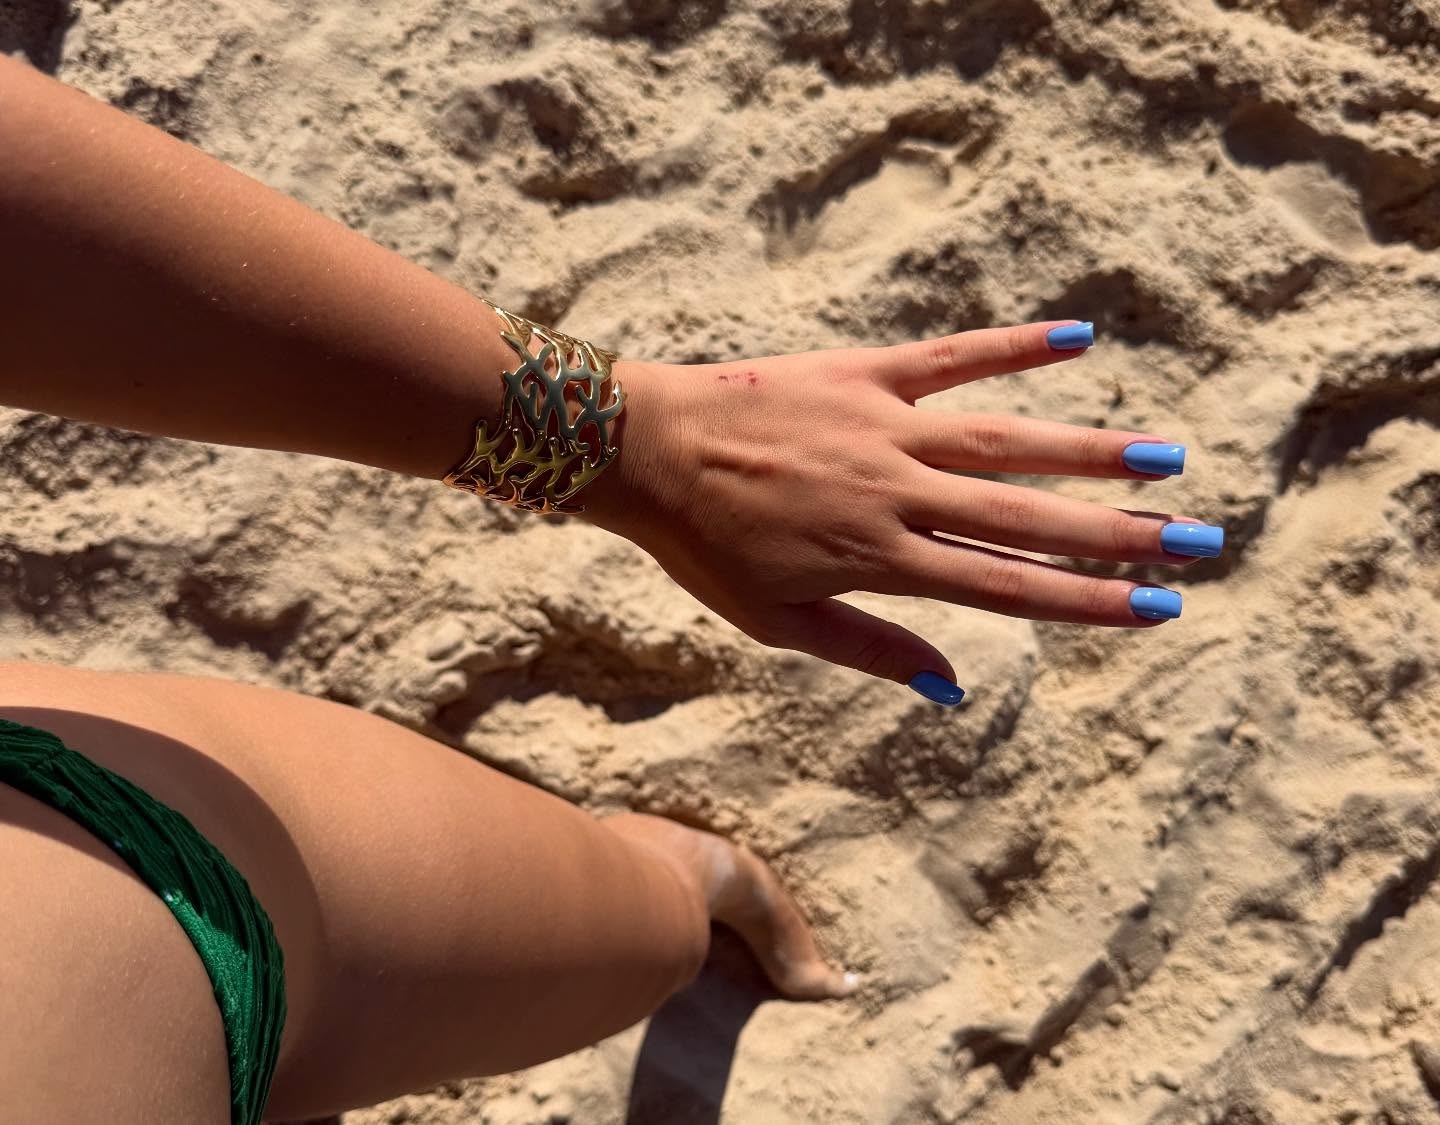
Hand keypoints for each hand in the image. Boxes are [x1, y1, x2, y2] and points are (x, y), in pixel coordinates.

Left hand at [583, 322, 1219, 701]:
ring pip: (1007, 441)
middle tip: (1197, 539)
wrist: (642, 450)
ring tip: (1165, 456)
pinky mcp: (864, 373)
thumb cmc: (704, 546)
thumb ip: (871, 650)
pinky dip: (1014, 346)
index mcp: (880, 560)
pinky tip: (1078, 337)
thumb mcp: (777, 622)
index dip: (1086, 601)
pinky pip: (952, 357)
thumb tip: (953, 688)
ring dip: (1090, 449)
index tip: (1157, 609)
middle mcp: (897, 494)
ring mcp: (885, 429)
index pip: (1006, 588)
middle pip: (1027, 517)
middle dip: (1118, 534)